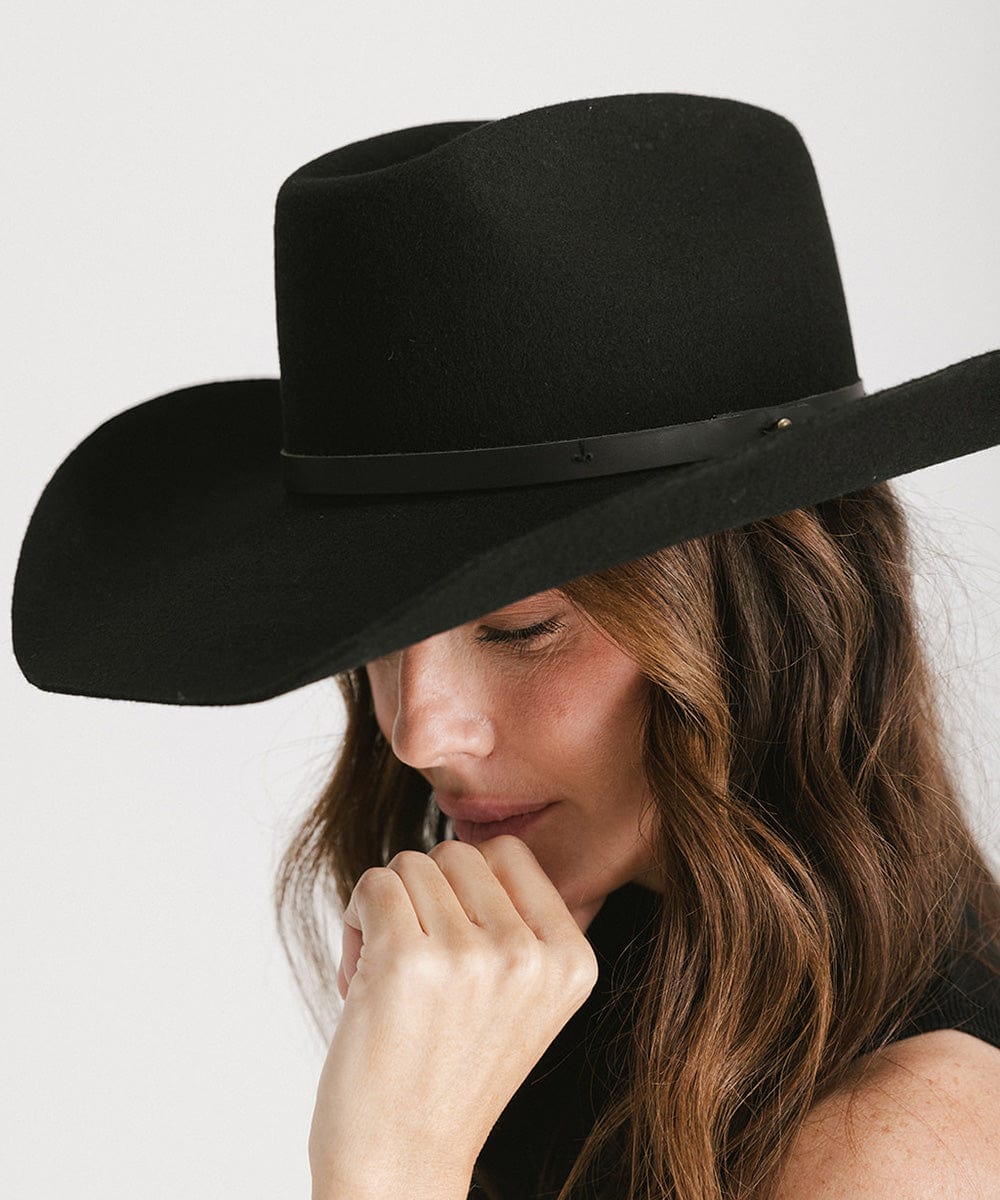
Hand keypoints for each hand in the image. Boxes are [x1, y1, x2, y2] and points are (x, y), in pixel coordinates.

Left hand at [308, 835, 600, 1195]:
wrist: (402, 1165)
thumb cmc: (449, 1073)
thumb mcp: (522, 999)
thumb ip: (518, 923)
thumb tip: (475, 845)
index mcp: (571, 960)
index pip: (509, 852)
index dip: (466, 885)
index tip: (455, 941)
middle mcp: (529, 955)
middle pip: (457, 853)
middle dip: (424, 894)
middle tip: (415, 961)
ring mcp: (471, 957)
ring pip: (410, 865)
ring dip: (386, 909)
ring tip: (389, 977)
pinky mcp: (407, 961)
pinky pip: (374, 884)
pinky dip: (356, 918)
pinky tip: (361, 974)